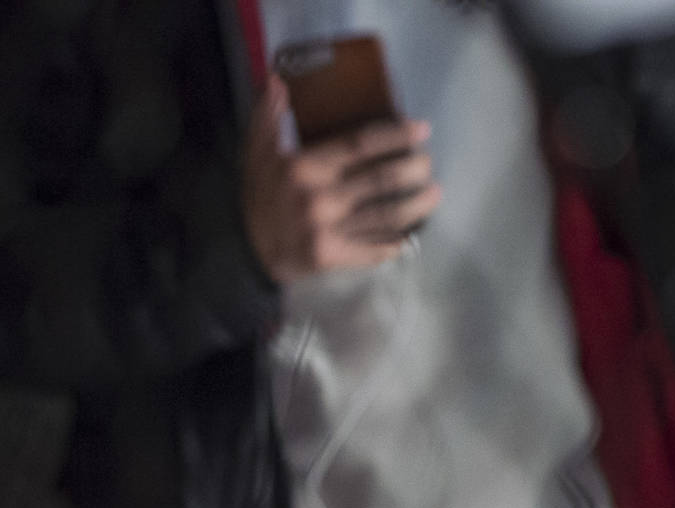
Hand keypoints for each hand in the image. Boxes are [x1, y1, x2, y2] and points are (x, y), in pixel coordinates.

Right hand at [239, 74, 441, 283]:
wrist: (240, 251)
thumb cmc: (257, 198)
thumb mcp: (256, 154)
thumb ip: (268, 117)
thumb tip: (278, 82)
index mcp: (305, 167)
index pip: (360, 144)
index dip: (395, 135)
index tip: (421, 130)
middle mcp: (318, 197)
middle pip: (380, 179)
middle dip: (412, 169)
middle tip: (427, 163)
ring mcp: (326, 229)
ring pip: (383, 215)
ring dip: (415, 205)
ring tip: (434, 194)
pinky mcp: (328, 258)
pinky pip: (369, 250)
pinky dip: (392, 246)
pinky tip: (408, 239)